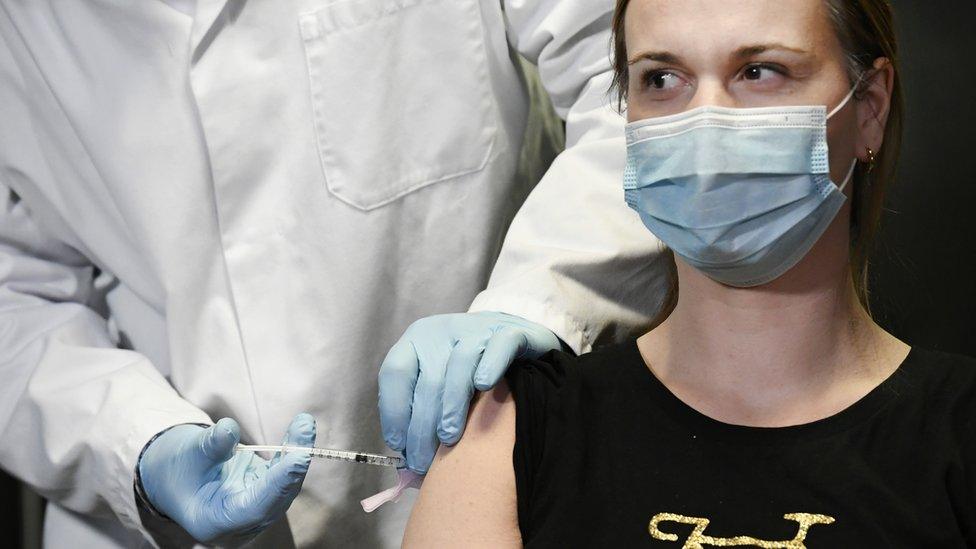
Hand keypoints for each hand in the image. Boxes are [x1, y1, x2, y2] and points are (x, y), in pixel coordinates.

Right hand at [138, 413, 314, 544]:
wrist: (175, 475)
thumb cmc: (178, 468)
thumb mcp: (188, 453)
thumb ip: (210, 445)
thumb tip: (229, 429)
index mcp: (214, 522)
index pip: (254, 507)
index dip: (279, 483)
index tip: (300, 457)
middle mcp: (238, 525)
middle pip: (275, 497)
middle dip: (294, 463)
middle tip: (305, 428)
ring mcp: (254, 514)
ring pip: (284, 488)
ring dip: (297, 454)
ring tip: (304, 424)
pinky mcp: (264, 498)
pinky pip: (283, 478)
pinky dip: (291, 455)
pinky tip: (300, 429)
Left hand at [379, 312, 559, 472]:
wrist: (514, 338)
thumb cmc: (469, 369)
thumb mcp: (437, 379)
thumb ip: (419, 406)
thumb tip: (405, 451)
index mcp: (417, 341)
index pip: (394, 372)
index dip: (393, 410)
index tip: (398, 444)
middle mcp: (443, 331)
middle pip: (428, 379)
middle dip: (421, 425)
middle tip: (423, 460)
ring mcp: (477, 329)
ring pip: (460, 364)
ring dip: (451, 405)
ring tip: (448, 438)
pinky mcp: (510, 330)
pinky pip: (499, 347)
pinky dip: (490, 367)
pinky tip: (484, 388)